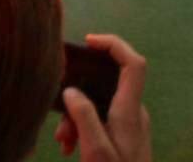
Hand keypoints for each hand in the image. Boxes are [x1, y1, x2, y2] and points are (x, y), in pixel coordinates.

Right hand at [53, 33, 150, 161]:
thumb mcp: (96, 151)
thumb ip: (83, 117)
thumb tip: (71, 90)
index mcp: (130, 111)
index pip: (132, 63)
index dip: (113, 45)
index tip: (88, 42)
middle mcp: (133, 113)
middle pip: (106, 84)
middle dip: (78, 93)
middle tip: (59, 117)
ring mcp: (130, 126)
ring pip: (99, 104)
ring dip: (76, 116)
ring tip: (62, 141)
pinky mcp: (124, 138)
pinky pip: (100, 121)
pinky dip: (83, 128)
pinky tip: (69, 148)